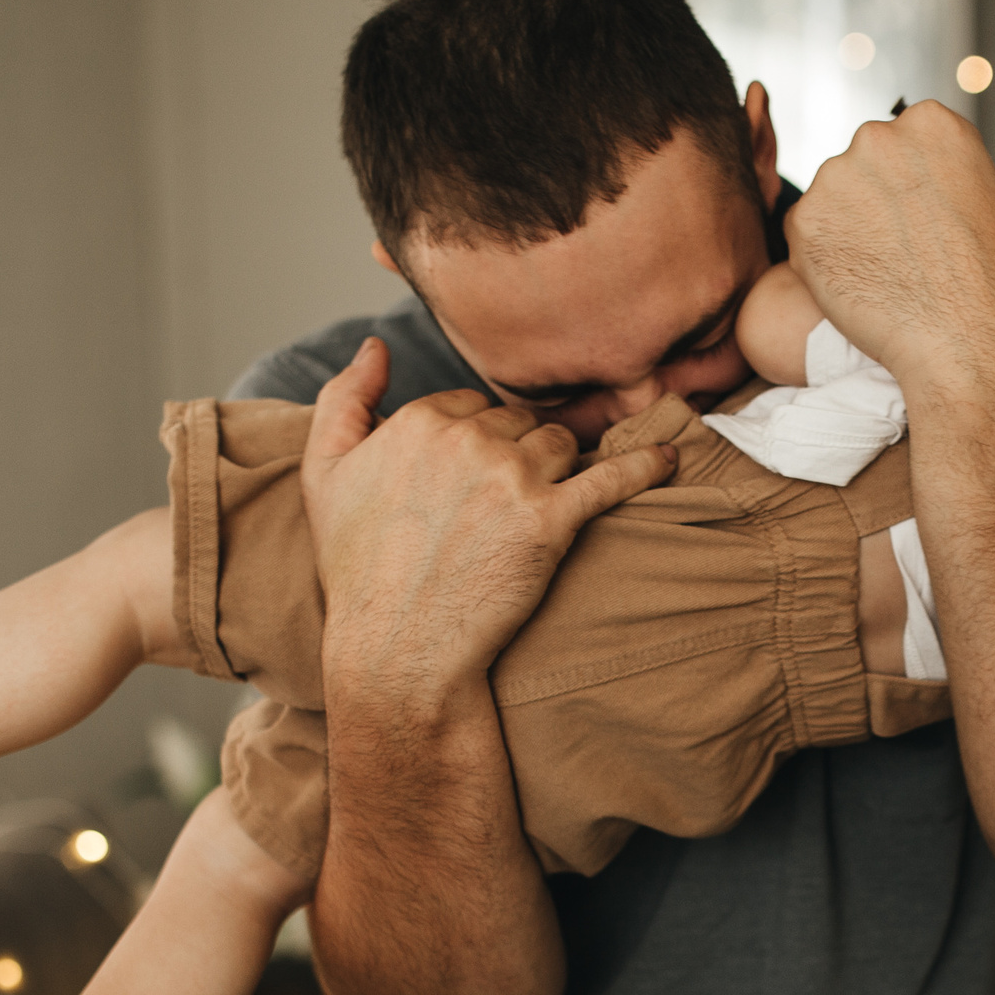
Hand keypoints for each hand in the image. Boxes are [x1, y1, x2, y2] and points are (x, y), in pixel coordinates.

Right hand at [300, 340, 677, 690]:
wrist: (397, 649)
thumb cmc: (358, 570)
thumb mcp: (326, 475)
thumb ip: (344, 399)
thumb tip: (375, 346)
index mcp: (418, 420)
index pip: (469, 405)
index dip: (473, 441)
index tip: (469, 480)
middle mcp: (467, 439)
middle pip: (517, 422)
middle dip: (516, 453)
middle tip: (503, 501)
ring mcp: (513, 478)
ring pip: (559, 444)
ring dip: (559, 466)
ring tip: (548, 501)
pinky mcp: (552, 520)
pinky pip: (613, 476)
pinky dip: (643, 465)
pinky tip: (668, 458)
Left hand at [783, 101, 994, 390]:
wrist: (967, 337)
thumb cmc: (994, 277)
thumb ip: (959, 171)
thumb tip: (942, 174)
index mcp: (930, 123)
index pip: (901, 142)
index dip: (908, 186)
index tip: (919, 219)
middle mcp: (878, 137)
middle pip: (860, 165)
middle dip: (871, 201)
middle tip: (898, 249)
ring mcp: (836, 177)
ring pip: (829, 199)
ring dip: (844, 228)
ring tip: (882, 271)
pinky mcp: (805, 221)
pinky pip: (804, 234)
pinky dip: (821, 259)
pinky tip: (858, 284)